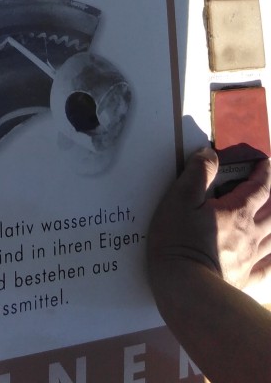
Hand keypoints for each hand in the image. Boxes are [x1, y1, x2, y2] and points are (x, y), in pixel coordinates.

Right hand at [147, 147, 270, 289]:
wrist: (186, 289)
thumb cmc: (180, 241)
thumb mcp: (180, 199)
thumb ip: (197, 173)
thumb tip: (210, 154)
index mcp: (237, 213)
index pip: (259, 188)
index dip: (264, 172)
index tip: (266, 161)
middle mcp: (251, 235)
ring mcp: (251, 260)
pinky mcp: (246, 281)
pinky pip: (269, 270)